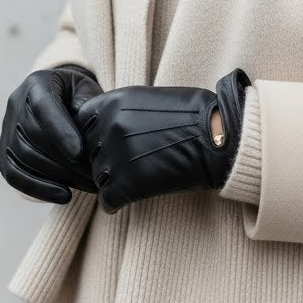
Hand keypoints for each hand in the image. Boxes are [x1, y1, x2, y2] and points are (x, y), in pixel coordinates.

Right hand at [0, 63, 101, 204]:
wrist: (61, 99)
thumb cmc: (80, 96)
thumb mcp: (88, 91)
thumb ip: (88, 105)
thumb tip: (86, 129)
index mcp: (38, 83)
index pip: (44, 106)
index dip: (59, 130)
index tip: (78, 153)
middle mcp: (16, 103)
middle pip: (34, 135)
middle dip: (65, 160)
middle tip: (94, 176)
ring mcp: (7, 128)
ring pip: (24, 157)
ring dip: (57, 176)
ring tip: (87, 186)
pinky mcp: (4, 152)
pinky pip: (13, 174)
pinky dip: (38, 188)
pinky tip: (64, 196)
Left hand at [75, 68, 250, 214]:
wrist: (221, 138)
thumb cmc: (197, 116)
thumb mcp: (151, 99)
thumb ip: (123, 110)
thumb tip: (106, 124)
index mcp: (112, 102)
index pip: (82, 122)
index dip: (96, 135)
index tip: (112, 142)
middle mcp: (108, 126)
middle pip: (89, 152)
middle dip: (105, 160)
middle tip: (129, 165)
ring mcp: (114, 156)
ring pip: (97, 177)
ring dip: (112, 182)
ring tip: (134, 181)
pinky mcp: (125, 185)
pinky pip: (108, 201)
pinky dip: (117, 204)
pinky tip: (132, 199)